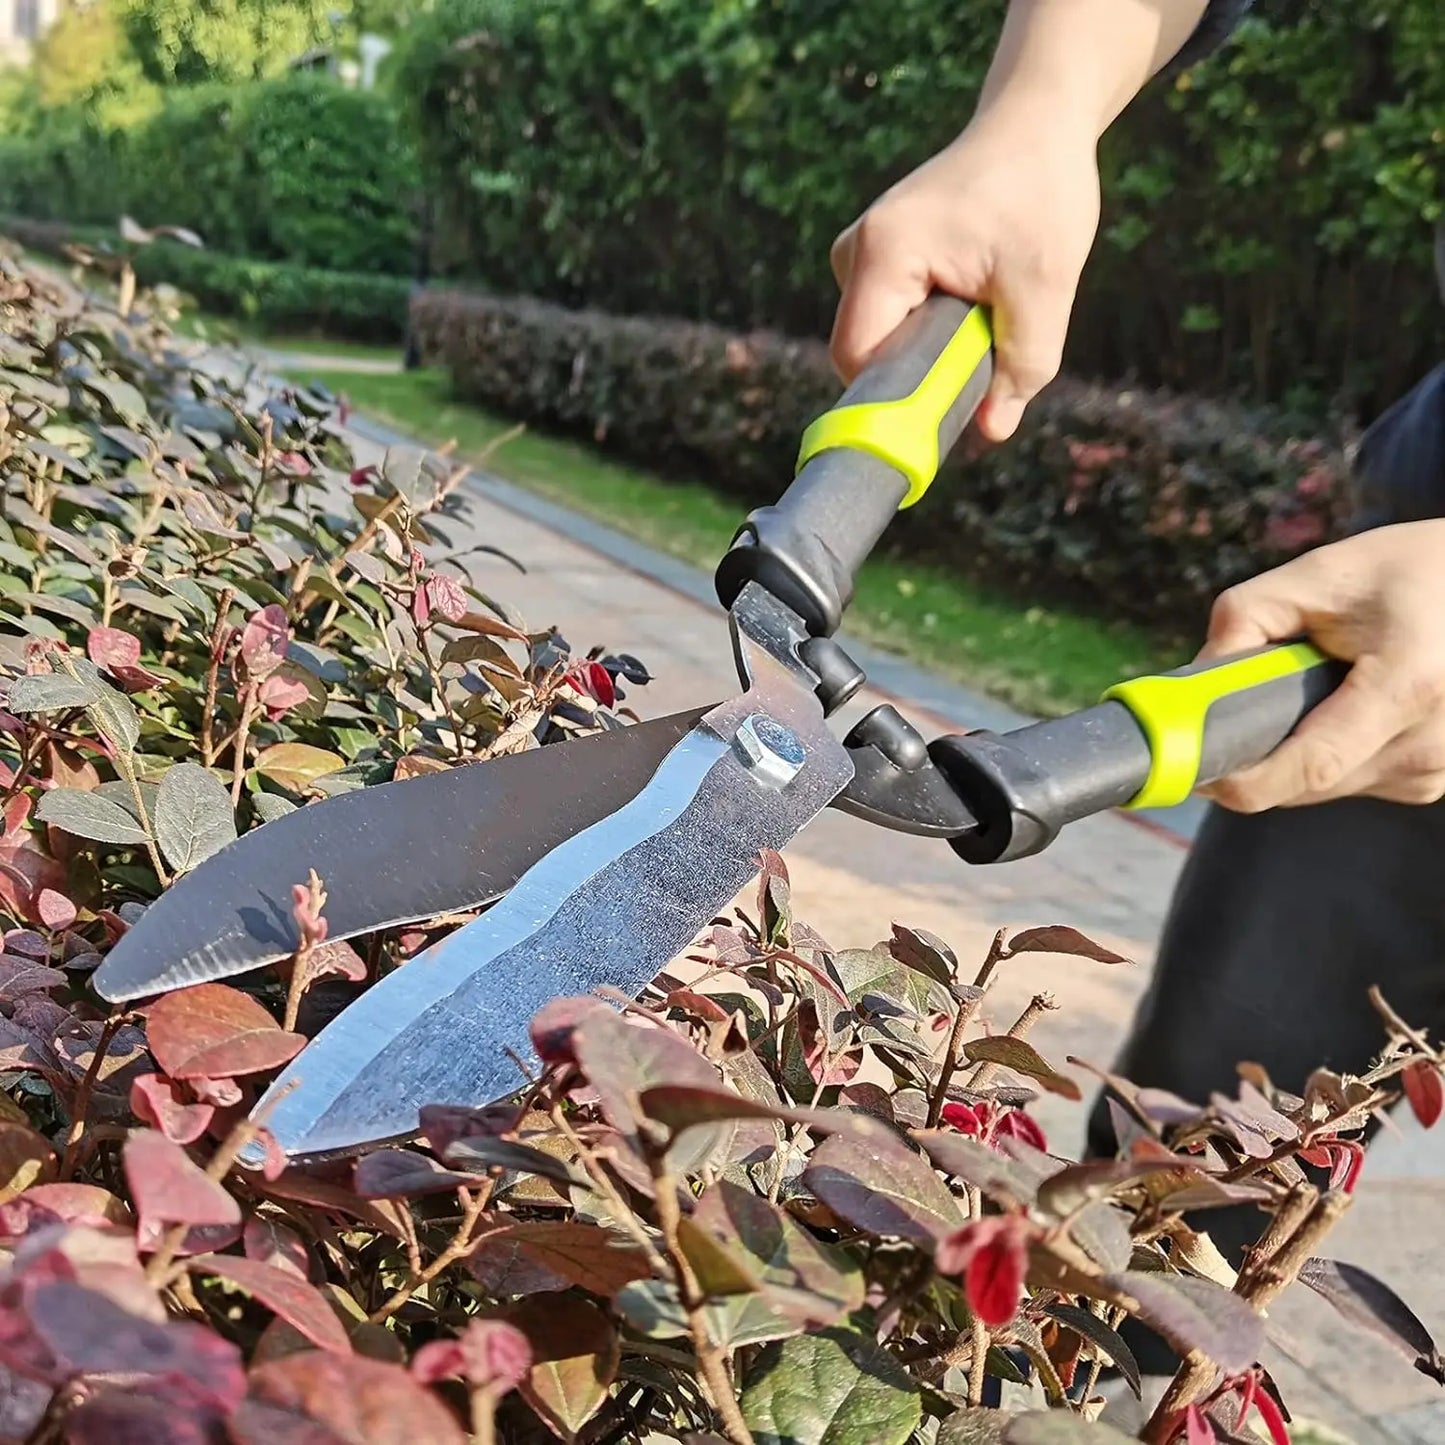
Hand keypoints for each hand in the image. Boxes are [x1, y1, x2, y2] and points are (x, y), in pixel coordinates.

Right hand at [828, 100, 1100, 442]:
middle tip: (984, 369)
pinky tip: (972, 312)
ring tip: (986, 322)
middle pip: (867, 359)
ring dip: (931, 357)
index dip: (894, 405)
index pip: (859, 360)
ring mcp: (859, 258)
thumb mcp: (1046, 286)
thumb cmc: (1040, 192)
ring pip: (881, 347)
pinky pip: (891, 327)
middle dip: (922, 381)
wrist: (1034, 125)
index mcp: (884, 253)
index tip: (940, 427)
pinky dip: (930, 337)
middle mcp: (856, 254)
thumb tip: (991, 432)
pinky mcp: (875, 265)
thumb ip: (1023, 366)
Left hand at [1199, 520, 1444, 810]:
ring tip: (1309, 692)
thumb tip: (1194, 684)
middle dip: (1255, 755)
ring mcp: (1436, 769)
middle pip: (1303, 785)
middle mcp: (1429, 741)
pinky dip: (1324, 754)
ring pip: (1319, 789)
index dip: (1241, 777)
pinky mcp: (1430, 781)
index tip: (1195, 768)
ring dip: (1290, 753)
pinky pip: (1346, 783)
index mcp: (1408, 685)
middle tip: (1234, 708)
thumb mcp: (1318, 575)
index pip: (1310, 765)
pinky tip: (1339, 708)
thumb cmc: (1404, 573)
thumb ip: (1244, 620)